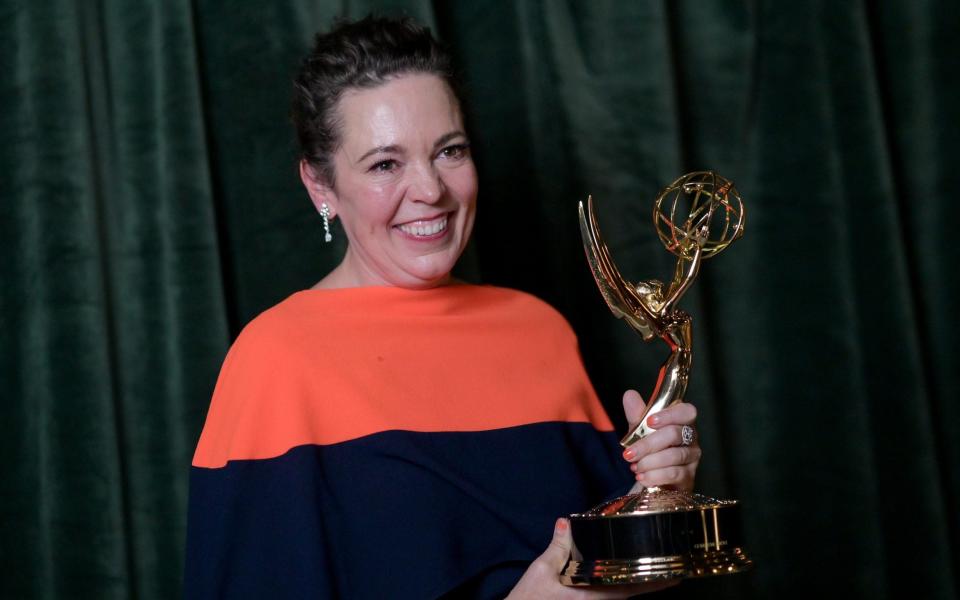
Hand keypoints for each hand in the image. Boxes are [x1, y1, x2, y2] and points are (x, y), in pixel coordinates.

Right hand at [506, 518, 677, 598]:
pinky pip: (611, 594)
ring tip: (656, 567)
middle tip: (673, 568)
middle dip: (654, 582)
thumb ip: (557, 547)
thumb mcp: (542, 569)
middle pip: (633, 592)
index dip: (655, 582)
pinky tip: (623, 573)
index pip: (631, 587)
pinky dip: (623, 585)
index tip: (674, 573)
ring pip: (623, 594)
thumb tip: (565, 522)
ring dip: (639, 583)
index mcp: (592, 593)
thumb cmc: (530, 597)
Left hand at [621, 390, 699, 491]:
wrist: (653, 478)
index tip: (649, 421)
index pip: (686, 411)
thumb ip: (636, 414)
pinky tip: (643, 477)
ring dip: (650, 462)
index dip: (669, 415)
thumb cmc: (650, 450)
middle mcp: (691, 438)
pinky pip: (674, 474)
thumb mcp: (640, 431)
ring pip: (674, 455)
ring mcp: (692, 457)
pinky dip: (655, 475)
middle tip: (629, 453)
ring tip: (635, 467)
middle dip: (648, 444)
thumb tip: (630, 395)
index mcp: (682, 421)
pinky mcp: (689, 477)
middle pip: (675, 434)